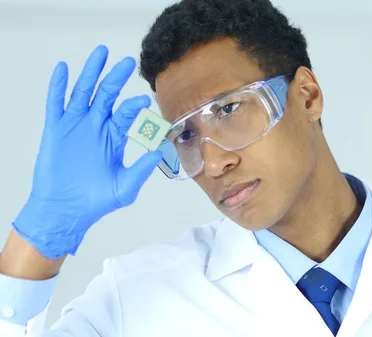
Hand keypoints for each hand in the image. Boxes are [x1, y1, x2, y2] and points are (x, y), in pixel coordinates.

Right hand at [12, 46, 162, 258]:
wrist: (66, 211)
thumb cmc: (96, 201)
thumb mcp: (125, 187)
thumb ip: (141, 170)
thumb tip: (161, 153)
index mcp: (114, 137)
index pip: (127, 115)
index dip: (134, 106)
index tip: (144, 101)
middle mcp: (96, 126)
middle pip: (107, 95)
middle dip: (117, 78)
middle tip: (128, 61)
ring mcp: (75, 125)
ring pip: (83, 92)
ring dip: (91, 72)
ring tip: (101, 52)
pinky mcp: (56, 129)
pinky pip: (56, 103)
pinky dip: (58, 85)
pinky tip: (63, 68)